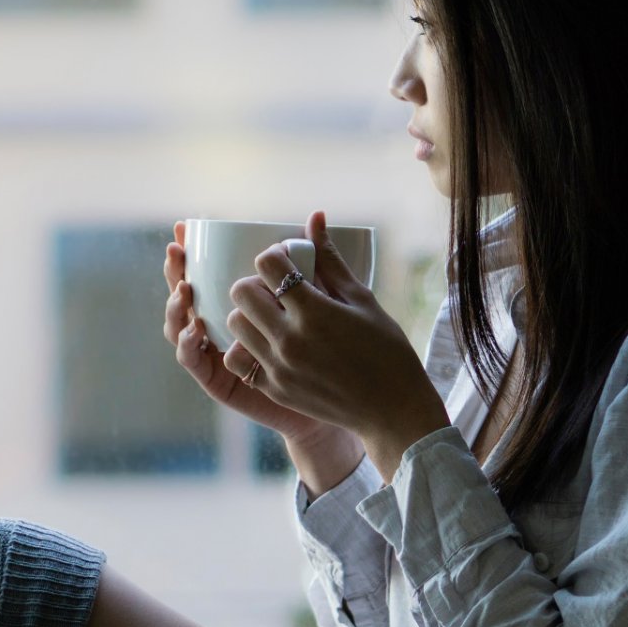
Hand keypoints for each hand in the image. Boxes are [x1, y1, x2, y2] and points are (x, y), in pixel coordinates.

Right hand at [161, 220, 337, 443]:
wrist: (339, 397)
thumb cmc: (332, 345)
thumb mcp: (324, 300)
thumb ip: (316, 261)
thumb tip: (316, 214)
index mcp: (239, 304)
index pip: (204, 272)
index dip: (190, 251)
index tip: (184, 229)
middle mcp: (220, 326)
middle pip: (185, 296)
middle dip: (176, 273)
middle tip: (177, 254)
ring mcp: (216, 353)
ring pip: (181, 328)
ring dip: (176, 308)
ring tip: (184, 290)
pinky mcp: (220, 380)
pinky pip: (196, 364)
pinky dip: (189, 347)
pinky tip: (194, 331)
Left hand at [221, 210, 450, 469]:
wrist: (392, 409)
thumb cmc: (386, 351)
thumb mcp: (362, 300)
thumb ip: (330, 260)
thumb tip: (314, 217)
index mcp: (315, 312)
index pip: (267, 265)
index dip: (275, 257)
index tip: (289, 263)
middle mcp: (290, 340)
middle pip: (242, 292)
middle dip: (256, 283)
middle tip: (276, 291)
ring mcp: (278, 368)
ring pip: (235, 325)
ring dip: (249, 314)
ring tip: (272, 318)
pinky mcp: (274, 390)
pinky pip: (238, 361)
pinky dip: (248, 348)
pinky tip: (270, 345)